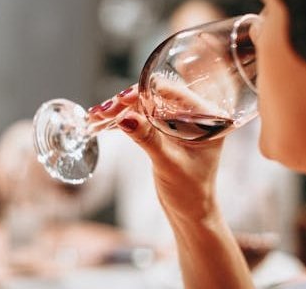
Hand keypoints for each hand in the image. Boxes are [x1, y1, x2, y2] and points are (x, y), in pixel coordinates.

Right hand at [90, 85, 224, 221]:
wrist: (190, 212)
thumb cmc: (189, 191)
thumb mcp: (168, 163)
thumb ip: (148, 138)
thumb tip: (125, 117)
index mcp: (208, 117)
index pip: (174, 93)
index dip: (145, 92)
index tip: (122, 99)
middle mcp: (195, 114)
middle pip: (156, 96)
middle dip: (128, 102)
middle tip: (104, 110)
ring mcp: (179, 122)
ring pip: (146, 106)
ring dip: (122, 110)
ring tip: (97, 115)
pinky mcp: (166, 130)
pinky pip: (143, 117)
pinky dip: (125, 120)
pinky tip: (104, 122)